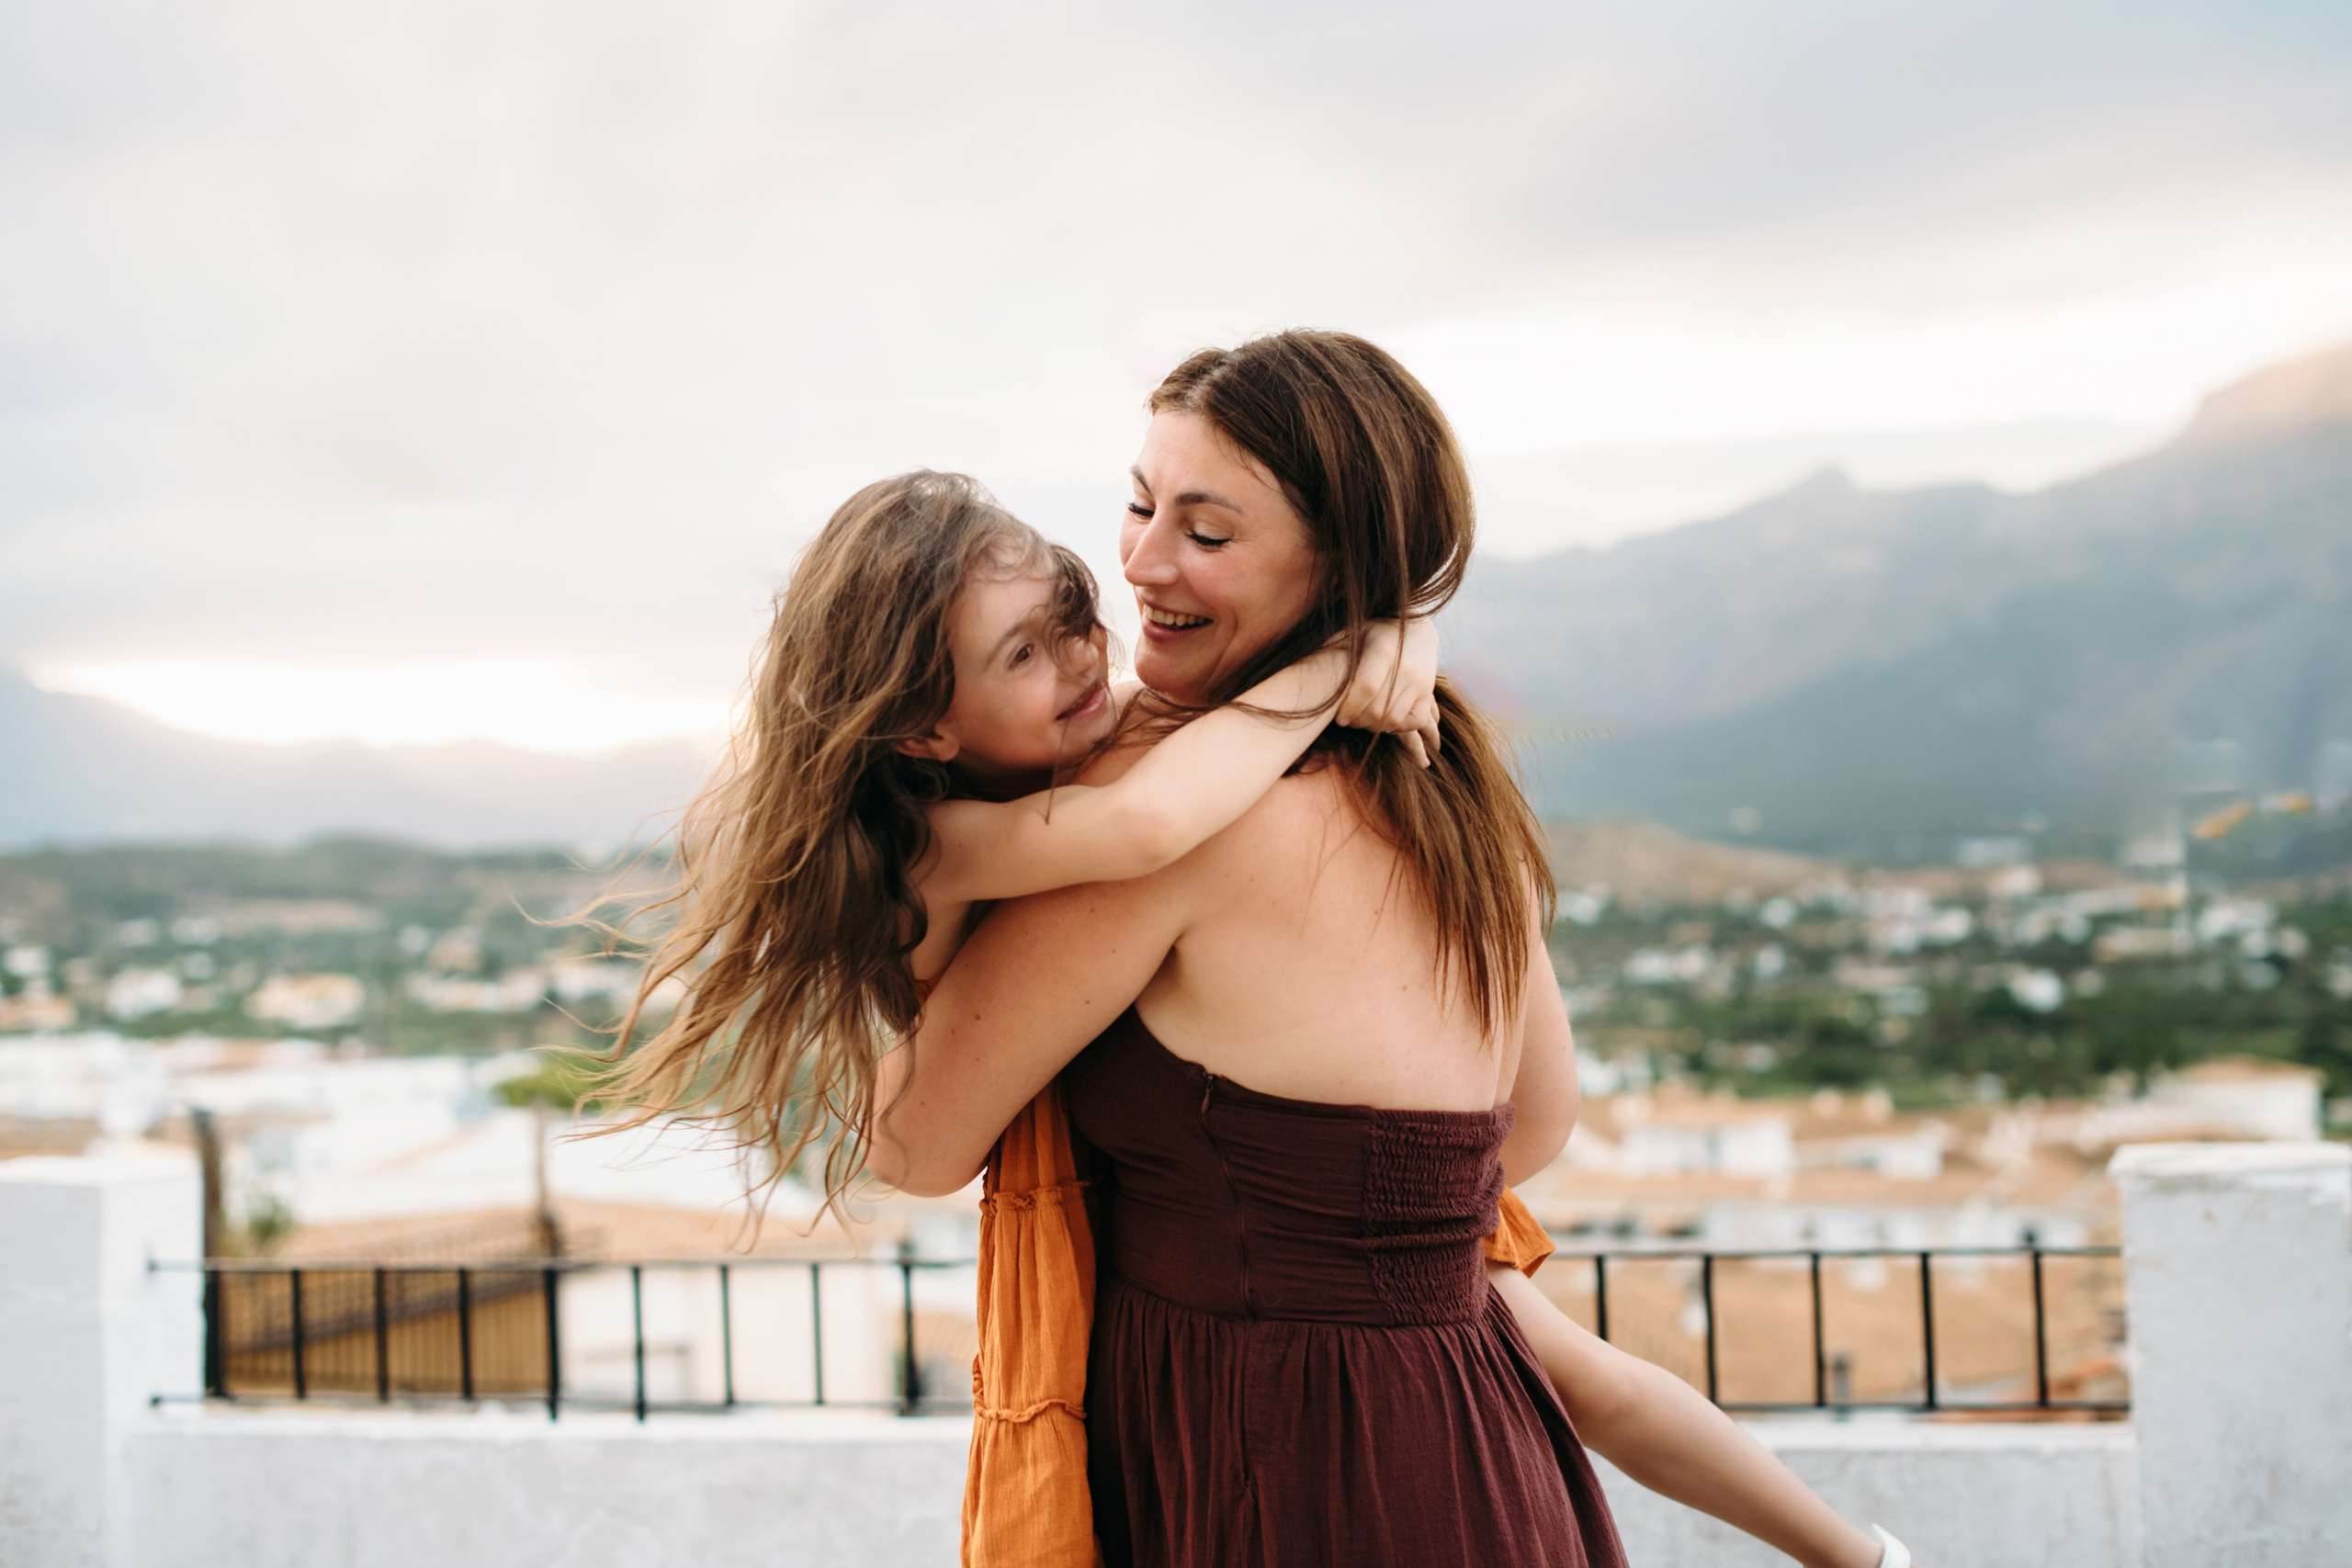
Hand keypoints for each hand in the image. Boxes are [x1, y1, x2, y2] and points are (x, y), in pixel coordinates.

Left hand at [1333, 618, 1440, 767]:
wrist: (1416, 630)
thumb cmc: (1373, 633)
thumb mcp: (1352, 632)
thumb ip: (1330, 649)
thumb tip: (1302, 668)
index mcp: (1383, 650)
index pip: (1365, 688)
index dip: (1349, 707)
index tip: (1338, 716)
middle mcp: (1405, 667)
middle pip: (1376, 709)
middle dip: (1357, 720)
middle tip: (1347, 720)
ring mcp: (1420, 682)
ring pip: (1392, 719)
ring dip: (1372, 726)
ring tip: (1361, 719)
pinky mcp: (1428, 694)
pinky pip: (1412, 722)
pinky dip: (1396, 726)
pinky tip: (1382, 719)